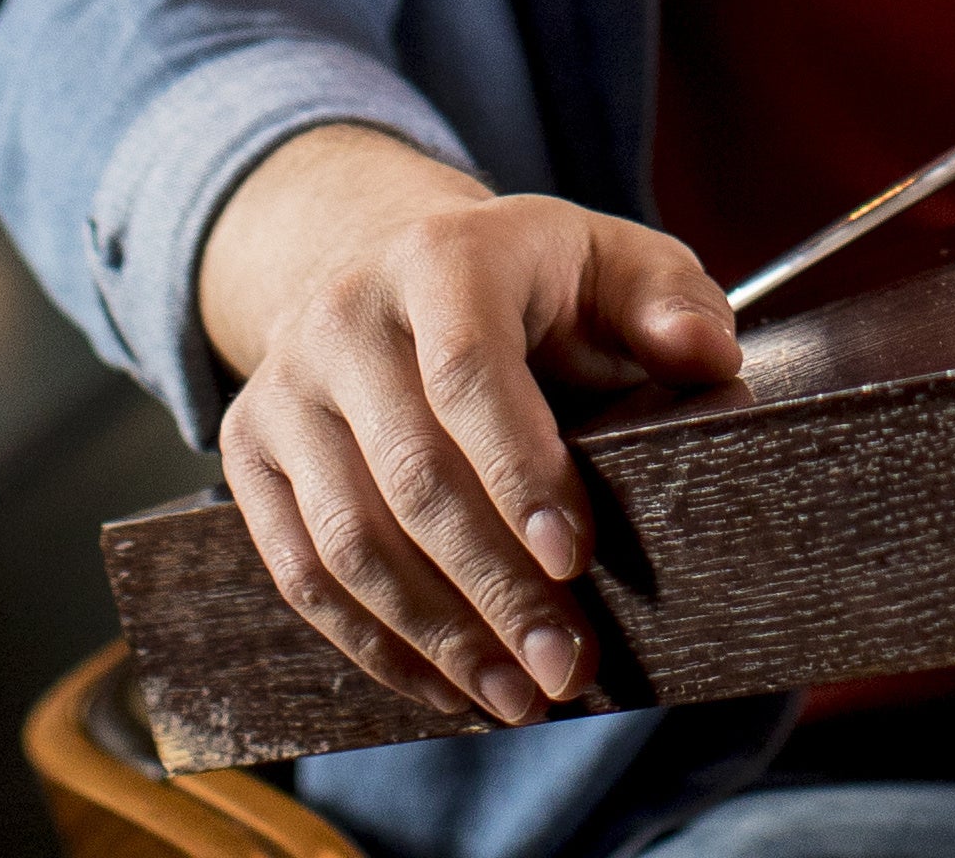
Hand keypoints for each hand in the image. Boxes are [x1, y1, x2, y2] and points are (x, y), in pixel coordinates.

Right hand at [196, 126, 734, 722]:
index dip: (519, 474)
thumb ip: (670, 301)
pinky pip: (300, 571)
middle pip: (411, 474)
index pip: (469, 375)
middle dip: (493, 587)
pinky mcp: (248, 450)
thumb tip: (707, 354)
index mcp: (441, 257)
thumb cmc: (530, 286)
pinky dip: (374, 643)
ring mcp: (284, 386)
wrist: (387, 265)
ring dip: (437, 636)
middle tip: (566, 666)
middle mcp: (343, 315)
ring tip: (519, 697)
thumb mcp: (611, 264)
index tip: (574, 560)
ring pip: (348, 539)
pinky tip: (445, 686)